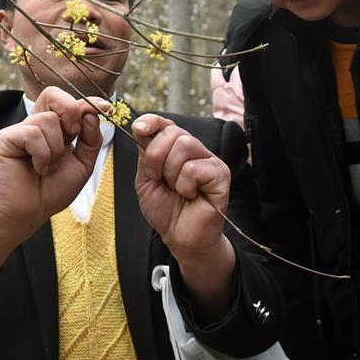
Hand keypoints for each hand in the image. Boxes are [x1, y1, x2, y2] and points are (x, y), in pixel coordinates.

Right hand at [0, 87, 103, 242]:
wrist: (30, 212)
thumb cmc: (53, 190)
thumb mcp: (83, 163)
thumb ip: (92, 139)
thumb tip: (92, 114)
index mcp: (56, 127)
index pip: (71, 102)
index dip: (89, 101)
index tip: (106, 108)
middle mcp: (37, 123)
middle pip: (54, 94)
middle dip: (71, 113)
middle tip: (72, 138)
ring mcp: (20, 129)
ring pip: (48, 119)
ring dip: (56, 150)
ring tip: (49, 168)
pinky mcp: (6, 138)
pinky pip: (32, 134)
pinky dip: (42, 155)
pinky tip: (38, 169)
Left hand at [132, 114, 230, 260]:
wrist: (180, 237)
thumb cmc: (166, 210)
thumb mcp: (146, 179)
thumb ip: (145, 153)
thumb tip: (140, 127)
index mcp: (177, 149)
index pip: (167, 123)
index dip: (152, 121)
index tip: (138, 128)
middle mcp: (196, 151)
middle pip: (174, 132)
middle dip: (156, 156)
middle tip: (158, 178)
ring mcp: (210, 161)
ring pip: (185, 145)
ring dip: (171, 172)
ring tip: (176, 189)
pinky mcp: (221, 175)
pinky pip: (195, 168)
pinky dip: (185, 185)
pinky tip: (190, 195)